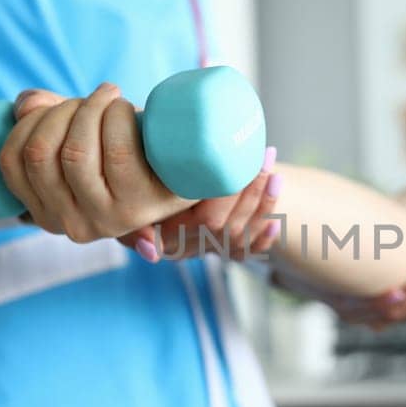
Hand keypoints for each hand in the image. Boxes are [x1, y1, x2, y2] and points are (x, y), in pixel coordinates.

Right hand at [1, 85, 186, 242]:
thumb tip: (26, 104)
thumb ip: (40, 118)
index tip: (59, 105)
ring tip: (111, 100)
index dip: (31, 119)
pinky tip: (126, 109)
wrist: (186, 168)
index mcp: (47, 215)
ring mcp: (108, 221)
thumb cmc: (125, 148)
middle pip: (42, 153)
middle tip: (93, 99)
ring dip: (92, 109)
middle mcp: (74, 227)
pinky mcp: (143, 207)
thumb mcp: (75, 136)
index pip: (13, 161)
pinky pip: (118, 150)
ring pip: (76, 151)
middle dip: (64, 110)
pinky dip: (117, 116)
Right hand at [118, 147, 282, 261]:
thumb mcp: (127, 200)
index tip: (240, 165)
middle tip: (264, 155)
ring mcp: (210, 249)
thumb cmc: (138, 185)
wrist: (140, 201)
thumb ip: (133, 218)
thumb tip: (151, 250)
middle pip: (227, 224)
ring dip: (263, 204)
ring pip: (242, 233)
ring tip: (275, 173)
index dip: (226, 192)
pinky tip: (277, 219)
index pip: (205, 218)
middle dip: (250, 190)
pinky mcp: (227, 251)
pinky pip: (251, 251)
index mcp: (168, 233)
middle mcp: (190, 245)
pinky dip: (266, 237)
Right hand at [272, 249, 405, 330]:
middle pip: (401, 308)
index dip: (384, 303)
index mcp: (347, 304)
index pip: (367, 310)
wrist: (343, 261)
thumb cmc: (317, 262)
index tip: (399, 290)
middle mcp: (370, 312)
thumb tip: (269, 268)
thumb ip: (289, 271)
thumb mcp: (300, 267)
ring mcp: (392, 310)